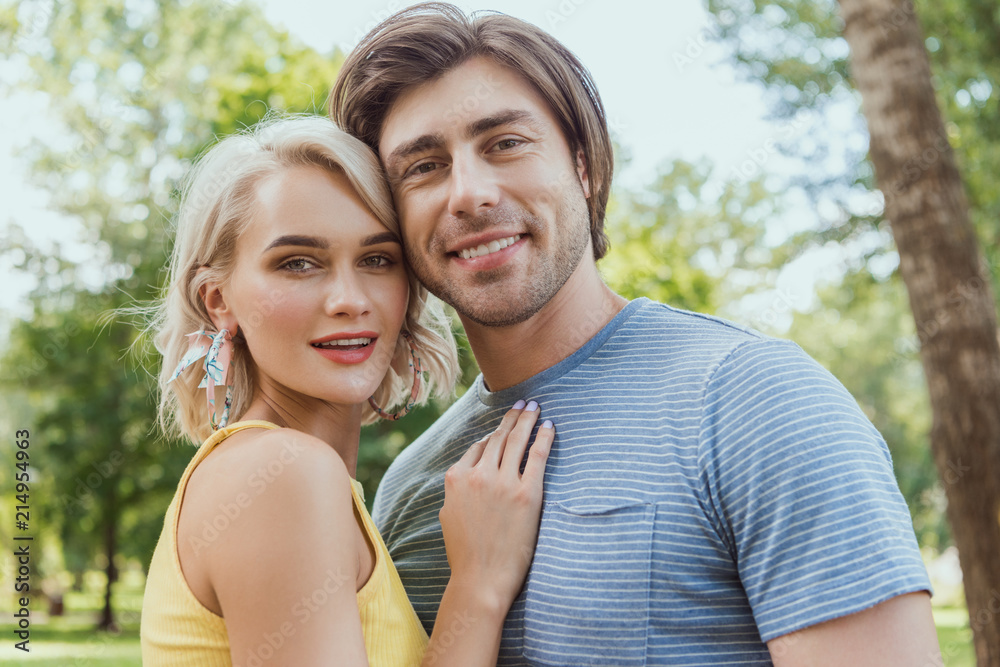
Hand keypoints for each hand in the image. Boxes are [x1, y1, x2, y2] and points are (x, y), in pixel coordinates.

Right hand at [439, 400, 553, 610]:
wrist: (481, 580)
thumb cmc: (466, 554)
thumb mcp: (449, 515)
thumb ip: (456, 490)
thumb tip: (465, 475)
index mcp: (456, 479)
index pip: (477, 447)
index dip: (492, 435)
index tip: (503, 428)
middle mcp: (478, 475)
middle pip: (498, 438)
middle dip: (512, 417)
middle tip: (523, 403)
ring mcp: (503, 483)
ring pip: (516, 441)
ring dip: (527, 419)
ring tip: (535, 407)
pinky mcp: (528, 494)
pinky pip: (538, 456)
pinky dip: (544, 437)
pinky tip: (549, 426)